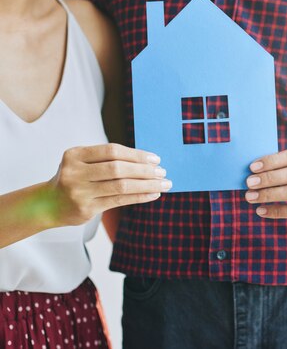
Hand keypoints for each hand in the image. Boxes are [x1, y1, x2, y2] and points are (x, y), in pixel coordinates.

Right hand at [49, 144, 170, 225]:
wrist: (49, 204)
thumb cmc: (75, 179)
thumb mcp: (84, 163)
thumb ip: (109, 159)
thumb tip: (148, 161)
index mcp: (75, 154)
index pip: (112, 150)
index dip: (136, 154)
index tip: (155, 159)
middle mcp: (75, 172)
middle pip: (118, 168)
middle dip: (144, 170)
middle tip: (163, 172)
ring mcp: (79, 191)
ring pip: (121, 186)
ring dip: (147, 184)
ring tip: (164, 184)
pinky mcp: (86, 209)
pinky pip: (119, 201)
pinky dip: (139, 196)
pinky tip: (153, 194)